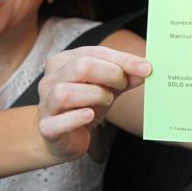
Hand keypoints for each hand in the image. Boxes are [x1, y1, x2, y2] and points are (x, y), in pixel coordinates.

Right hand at [37, 46, 150, 160]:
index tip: (145, 68)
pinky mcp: (47, 127)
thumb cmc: (83, 106)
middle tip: (123, 85)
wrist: (64, 138)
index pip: (93, 52)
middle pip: (80, 67)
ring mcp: (46, 103)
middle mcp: (50, 79)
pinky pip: (59, 121)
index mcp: (63, 62)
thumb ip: (124, 78)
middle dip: (109, 74)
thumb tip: (144, 69)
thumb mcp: (106, 88)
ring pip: (66, 92)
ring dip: (95, 95)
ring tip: (107, 100)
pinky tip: (90, 115)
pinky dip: (76, 118)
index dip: (122, 59)